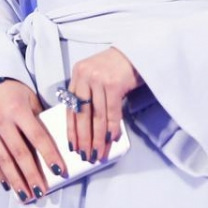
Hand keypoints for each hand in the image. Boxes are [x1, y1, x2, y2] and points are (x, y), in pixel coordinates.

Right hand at [0, 79, 66, 201]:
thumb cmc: (15, 92)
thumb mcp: (30, 99)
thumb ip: (39, 119)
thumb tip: (54, 145)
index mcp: (17, 108)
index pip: (36, 135)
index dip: (48, 154)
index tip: (59, 170)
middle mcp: (1, 120)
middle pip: (19, 152)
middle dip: (31, 175)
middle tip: (41, 191)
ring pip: (4, 160)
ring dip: (16, 181)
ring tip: (26, 196)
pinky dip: (1, 174)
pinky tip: (10, 186)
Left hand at [67, 47, 142, 164]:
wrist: (136, 51)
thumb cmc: (116, 67)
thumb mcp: (96, 77)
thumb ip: (89, 97)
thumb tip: (88, 130)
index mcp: (77, 74)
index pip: (71, 107)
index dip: (71, 130)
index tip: (73, 147)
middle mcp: (85, 75)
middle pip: (82, 114)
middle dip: (84, 139)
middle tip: (86, 156)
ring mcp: (99, 78)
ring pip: (97, 116)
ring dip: (98, 138)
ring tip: (99, 153)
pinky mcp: (114, 83)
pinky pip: (112, 112)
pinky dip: (112, 128)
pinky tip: (112, 139)